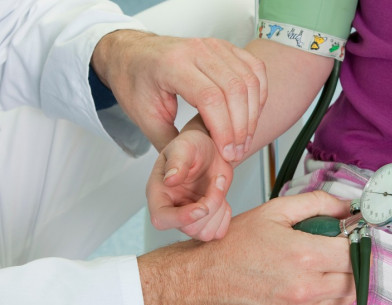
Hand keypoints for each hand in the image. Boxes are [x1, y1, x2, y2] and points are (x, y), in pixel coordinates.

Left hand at [92, 30, 266, 159]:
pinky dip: (258, 94)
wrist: (133, 53)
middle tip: (237, 152)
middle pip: (235, 89)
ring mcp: (214, 45)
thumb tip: (187, 171)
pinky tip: (251, 114)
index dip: (224, 130)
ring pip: (249, 80)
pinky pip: (254, 69)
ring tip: (243, 139)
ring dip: (252, 114)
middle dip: (241, 127)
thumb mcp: (144, 118)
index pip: (210, 98)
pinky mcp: (226, 47)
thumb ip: (169, 144)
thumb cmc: (136, 82)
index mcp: (172, 65)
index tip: (226, 153)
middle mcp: (197, 50)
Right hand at [139, 191, 355, 304]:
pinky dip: (314, 300)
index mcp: (304, 255)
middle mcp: (305, 288)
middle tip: (334, 252)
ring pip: (340, 299)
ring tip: (313, 268)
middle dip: (350, 264)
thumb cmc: (231, 246)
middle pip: (355, 279)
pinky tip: (293, 286)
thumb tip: (346, 206)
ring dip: (336, 283)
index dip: (355, 241)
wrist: (199, 282)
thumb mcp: (273, 212)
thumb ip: (315, 204)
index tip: (347, 236)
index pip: (354, 251)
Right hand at [146, 128, 232, 240]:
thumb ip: (177, 161)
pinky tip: (222, 197)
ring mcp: (188, 218)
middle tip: (218, 179)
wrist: (211, 150)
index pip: (161, 219)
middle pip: (189, 228)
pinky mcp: (206, 221)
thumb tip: (169, 180)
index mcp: (158, 193)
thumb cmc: (194, 146)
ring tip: (219, 183)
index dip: (181, 218)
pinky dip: (225, 216)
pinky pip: (218, 232)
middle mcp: (171, 209)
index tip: (201, 207)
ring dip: (219, 208)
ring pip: (205, 233)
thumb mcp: (185, 146)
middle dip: (210, 205)